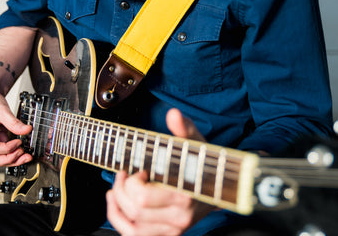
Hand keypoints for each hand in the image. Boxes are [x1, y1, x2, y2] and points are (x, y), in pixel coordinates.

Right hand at [0, 88, 31, 167]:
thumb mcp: (1, 109)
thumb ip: (13, 122)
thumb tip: (27, 130)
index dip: (6, 148)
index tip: (19, 142)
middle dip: (9, 159)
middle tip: (23, 154)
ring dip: (12, 159)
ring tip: (26, 156)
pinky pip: (3, 152)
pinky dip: (13, 153)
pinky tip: (23, 151)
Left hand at [106, 108, 213, 235]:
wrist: (222, 187)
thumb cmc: (205, 163)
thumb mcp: (196, 144)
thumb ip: (184, 128)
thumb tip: (173, 113)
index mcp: (185, 195)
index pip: (142, 198)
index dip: (131, 183)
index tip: (138, 169)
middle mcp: (179, 217)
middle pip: (134, 210)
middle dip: (121, 189)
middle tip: (124, 174)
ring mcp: (174, 229)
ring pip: (132, 226)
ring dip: (117, 204)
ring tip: (117, 187)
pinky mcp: (169, 234)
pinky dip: (119, 221)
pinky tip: (116, 204)